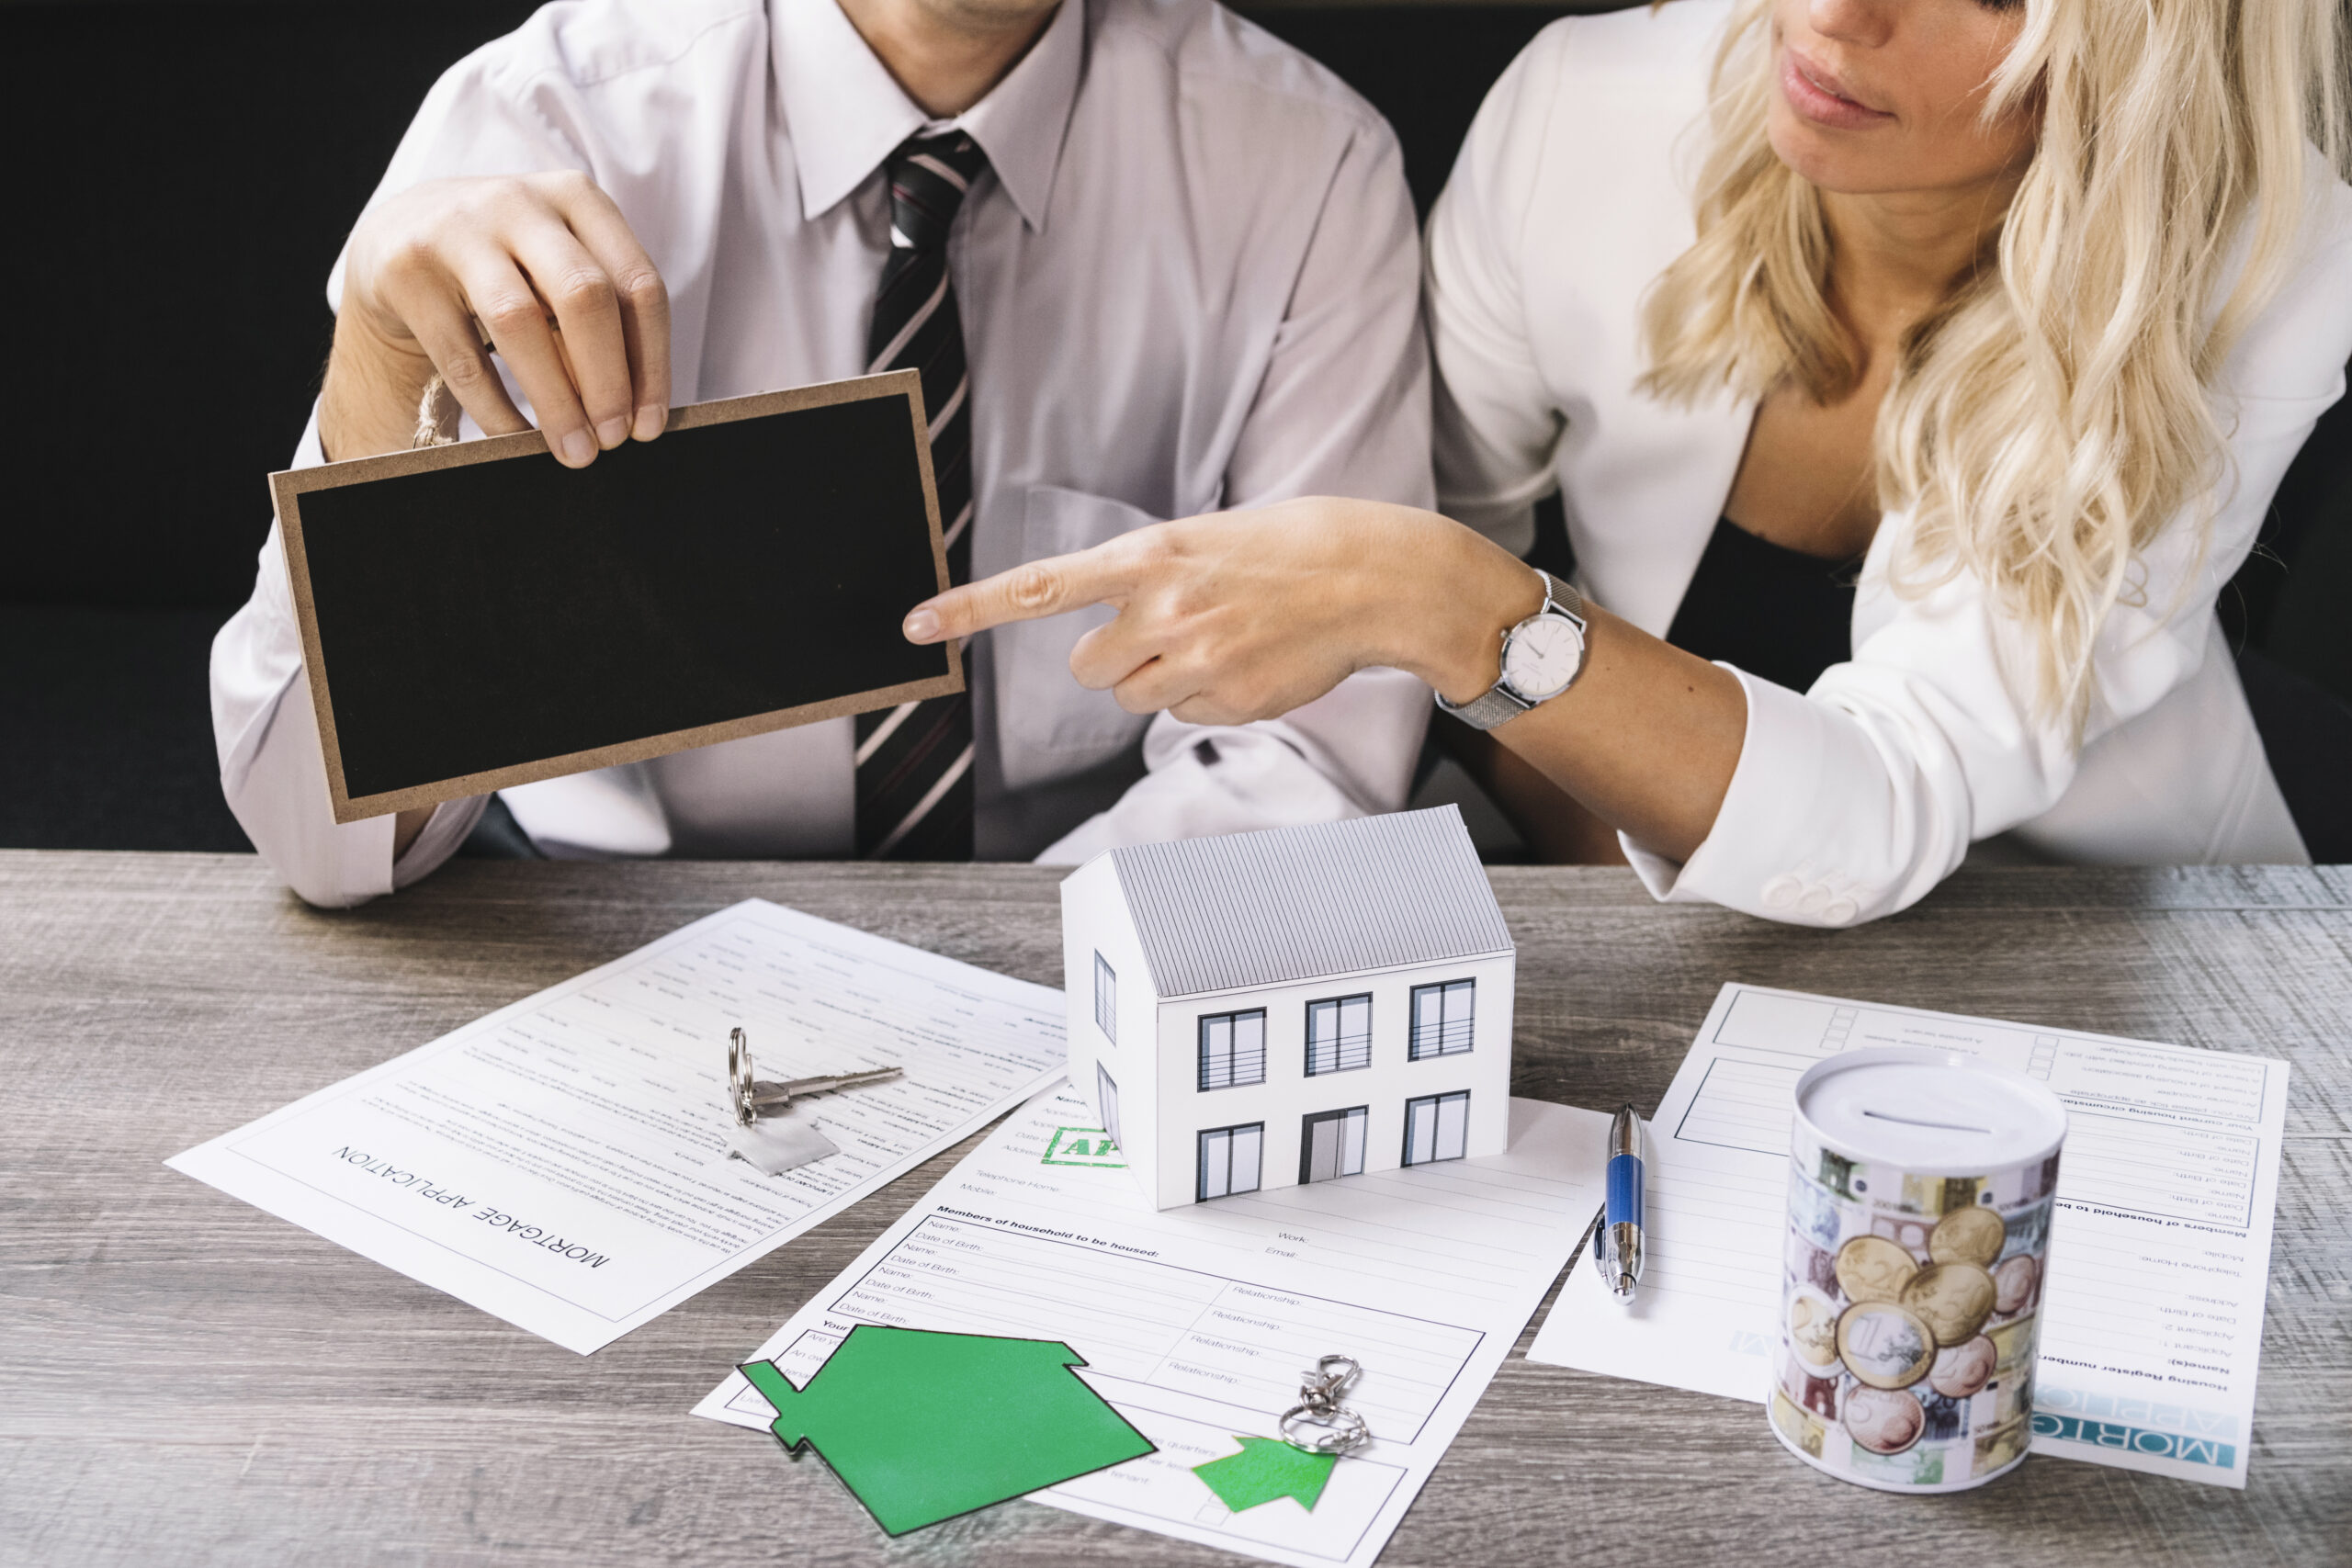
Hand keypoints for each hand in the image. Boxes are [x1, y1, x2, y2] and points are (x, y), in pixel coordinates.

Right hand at [326, 171, 670, 466]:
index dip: (652, 362)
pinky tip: (518, 439)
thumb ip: (599, 320)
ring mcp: (456, 230)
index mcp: (577, 199)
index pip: (637, 284)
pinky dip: (496, 410)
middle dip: (608, 381)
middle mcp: (519, 203)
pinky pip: (462, 356)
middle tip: (615, 440)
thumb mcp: (558, 270)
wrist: (397, 234)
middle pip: (584, 297)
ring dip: (556, 401)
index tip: (650, 423)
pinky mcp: (406, 270)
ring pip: (520, 323)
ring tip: (575, 451)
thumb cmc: (505, 265)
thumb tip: (636, 411)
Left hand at [903, 497, 1543, 723]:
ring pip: (1135, 697)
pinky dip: (1209, 696)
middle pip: (1090, 668)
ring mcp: (1195, 661)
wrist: (1371, 577)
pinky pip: (1184, 714)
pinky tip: (1251, 663)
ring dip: (1163, 679)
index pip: (1037, 588)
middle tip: (1169, 632)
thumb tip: (1112, 630)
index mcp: (1148, 557)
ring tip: (1222, 641)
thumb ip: (1147, 580)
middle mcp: (1162, 610)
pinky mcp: (1229, 699)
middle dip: (1117, 659)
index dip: (969, 610)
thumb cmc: (1287, 549)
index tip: (915, 626)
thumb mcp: (1205, 539)